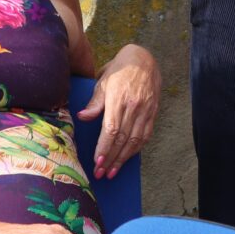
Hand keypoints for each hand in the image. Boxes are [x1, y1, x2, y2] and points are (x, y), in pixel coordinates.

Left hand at [76, 45, 160, 180]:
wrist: (144, 59)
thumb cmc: (119, 70)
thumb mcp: (103, 81)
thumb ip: (94, 103)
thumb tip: (82, 117)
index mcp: (118, 98)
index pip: (111, 130)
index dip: (105, 148)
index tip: (97, 162)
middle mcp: (134, 107)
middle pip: (122, 139)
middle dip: (111, 159)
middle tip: (101, 173)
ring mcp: (145, 111)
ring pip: (135, 141)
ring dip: (123, 159)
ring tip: (112, 172)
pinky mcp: (153, 113)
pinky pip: (145, 135)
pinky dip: (136, 149)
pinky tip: (127, 158)